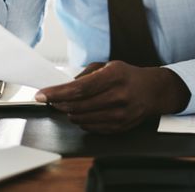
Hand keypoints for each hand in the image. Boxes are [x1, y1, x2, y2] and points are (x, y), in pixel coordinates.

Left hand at [35, 61, 190, 133]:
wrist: (153, 92)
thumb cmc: (127, 76)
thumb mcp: (108, 65)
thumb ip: (85, 74)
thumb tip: (63, 85)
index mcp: (114, 76)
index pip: (79, 88)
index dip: (57, 93)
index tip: (41, 95)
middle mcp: (118, 96)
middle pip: (78, 106)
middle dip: (59, 103)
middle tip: (51, 99)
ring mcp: (120, 115)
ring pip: (82, 119)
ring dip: (69, 112)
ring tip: (67, 105)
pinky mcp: (120, 127)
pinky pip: (91, 128)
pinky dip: (81, 120)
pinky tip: (81, 112)